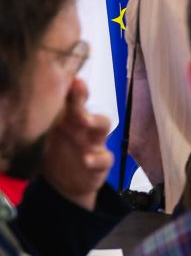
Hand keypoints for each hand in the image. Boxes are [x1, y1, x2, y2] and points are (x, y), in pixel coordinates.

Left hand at [41, 79, 111, 210]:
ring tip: (86, 121)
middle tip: (77, 85)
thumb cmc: (56, 152)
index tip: (65, 73)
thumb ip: (41, 118)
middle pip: (84, 106)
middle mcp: (83, 126)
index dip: (69, 85)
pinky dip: (96, 159)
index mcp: (67, 118)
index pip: (70, 98)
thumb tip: (21, 98)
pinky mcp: (101, 163)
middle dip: (81, 96)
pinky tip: (87, 160)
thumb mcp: (46, 134)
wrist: (65, 183)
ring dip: (95, 122)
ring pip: (102, 127)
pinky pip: (103, 159)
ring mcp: (94, 143)